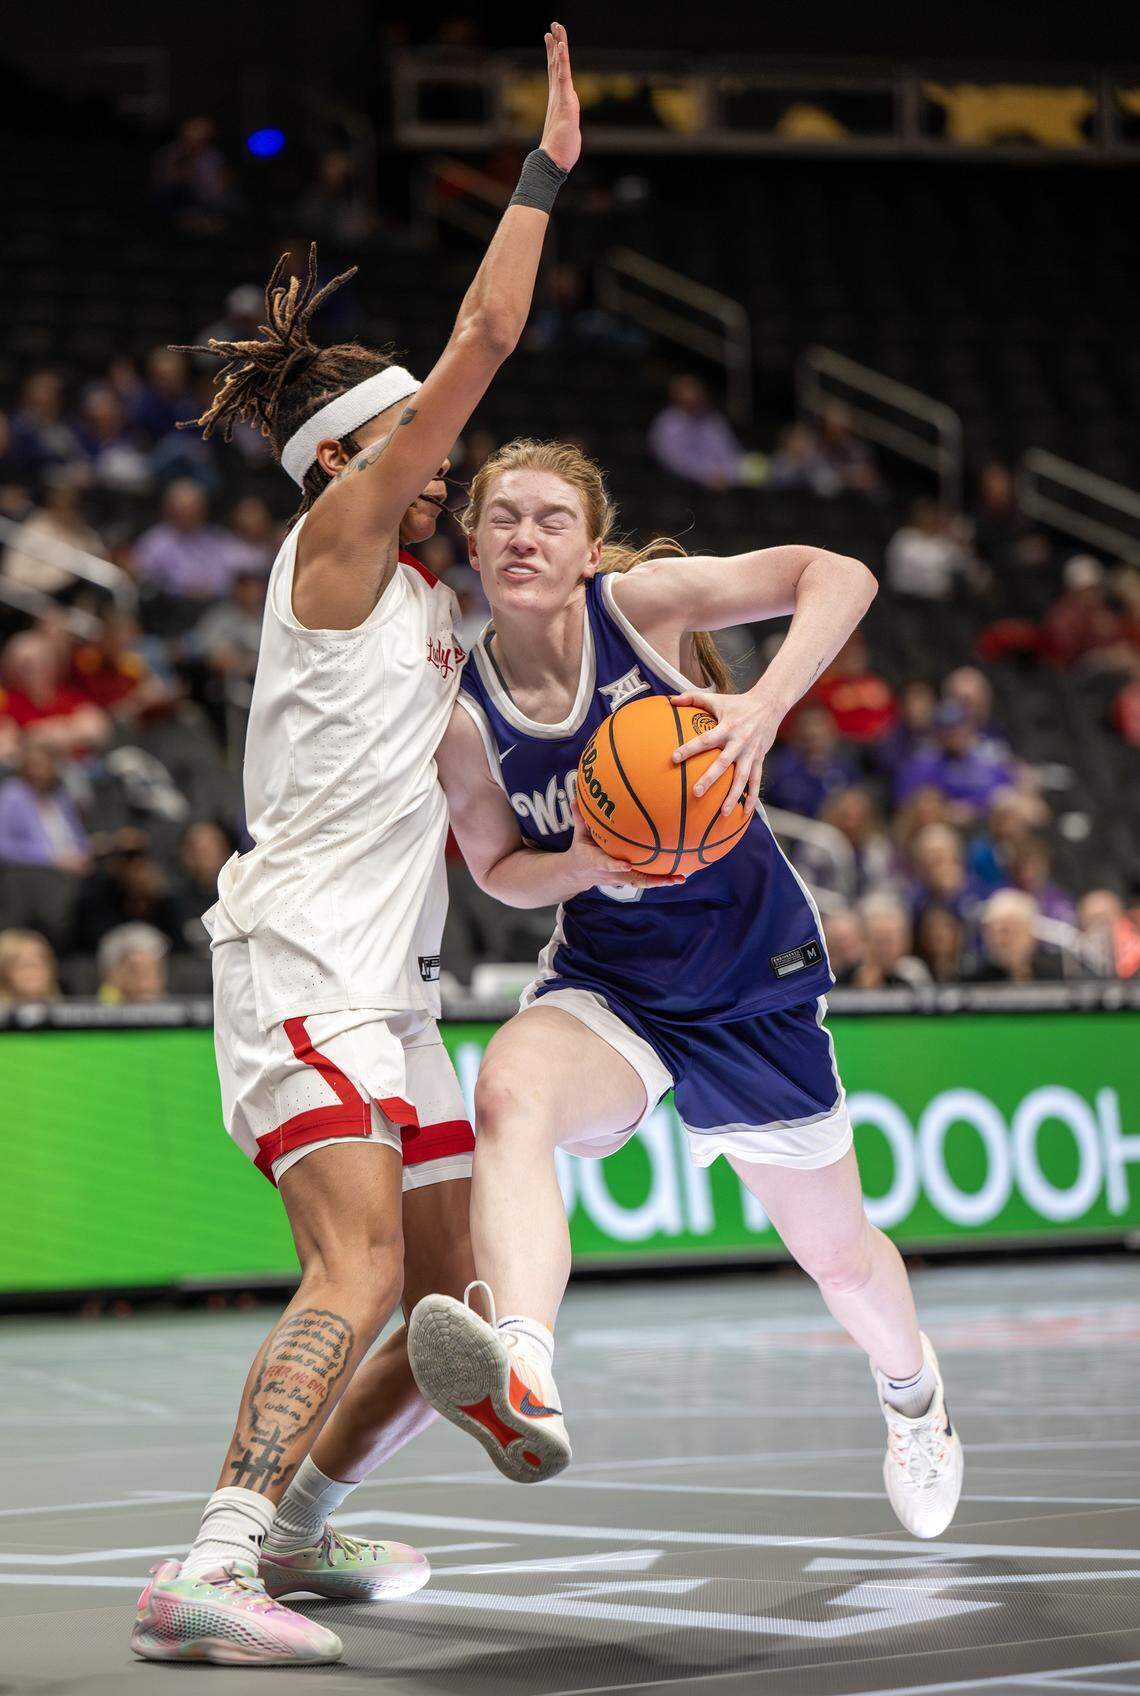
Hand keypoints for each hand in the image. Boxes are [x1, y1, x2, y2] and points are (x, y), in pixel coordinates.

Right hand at [539, 22, 580, 172]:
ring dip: (559, 46)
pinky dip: (562, 62)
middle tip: (553, 26)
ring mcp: (560, 98)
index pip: (557, 74)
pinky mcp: (564, 102)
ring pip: (559, 66)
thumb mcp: (567, 134)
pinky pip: (563, 78)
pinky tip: (561, 48)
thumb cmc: (559, 152)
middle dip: (555, 44)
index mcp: (559, 101)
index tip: (554, 41)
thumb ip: (567, 127)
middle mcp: (557, 96)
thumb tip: (565, 134)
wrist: (552, 161)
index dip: (555, 56)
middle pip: (556, 64)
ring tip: (556, 28)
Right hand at [564, 790, 684, 892]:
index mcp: (597, 862)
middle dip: (650, 880)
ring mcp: (620, 879)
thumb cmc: (581, 850)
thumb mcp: (579, 835)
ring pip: (642, 882)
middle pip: (632, 879)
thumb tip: (576, 798)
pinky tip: (678, 875)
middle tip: (668, 878)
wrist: (578, 873)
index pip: (607, 864)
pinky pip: (645, 880)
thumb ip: (580, 817)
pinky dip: (661, 879)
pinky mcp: (627, 879)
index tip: (627, 864)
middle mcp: (611, 874)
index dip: (616, 866)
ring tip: (679, 878)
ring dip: (661, 882)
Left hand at [671, 687, 780, 816]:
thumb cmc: (737, 703)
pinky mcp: (759, 759)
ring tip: (722, 813)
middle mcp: (739, 742)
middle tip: (696, 793)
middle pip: (723, 763)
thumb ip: (693, 698)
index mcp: (726, 728)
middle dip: (710, 779)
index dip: (690, 748)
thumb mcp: (716, 698)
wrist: (770, 705)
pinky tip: (745, 812)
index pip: (705, 739)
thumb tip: (670, 701)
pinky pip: (756, 781)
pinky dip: (751, 797)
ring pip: (742, 777)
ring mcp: (751, 753)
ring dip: (733, 795)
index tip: (674, 758)